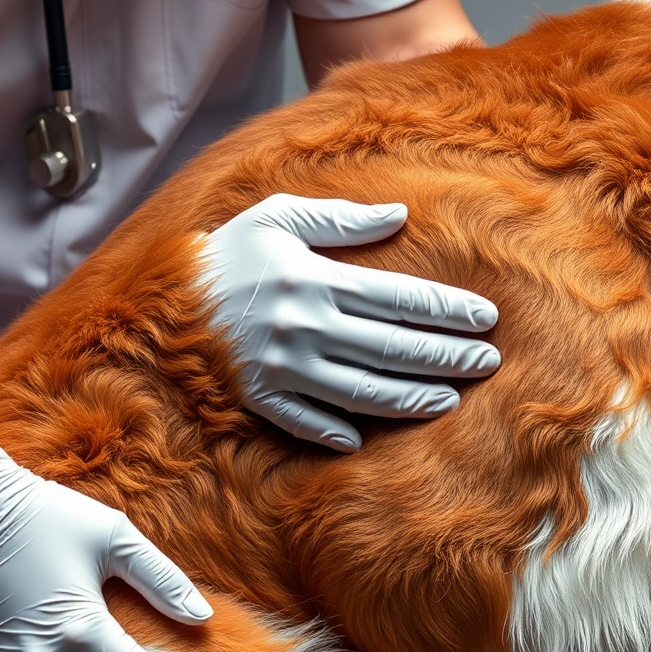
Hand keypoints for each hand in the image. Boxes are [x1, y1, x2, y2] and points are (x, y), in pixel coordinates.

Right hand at [199, 194, 500, 451]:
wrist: (162, 295)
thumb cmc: (230, 251)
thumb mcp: (279, 217)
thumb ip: (341, 218)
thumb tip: (400, 214)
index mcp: (315, 279)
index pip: (400, 298)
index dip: (448, 311)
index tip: (486, 319)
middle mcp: (304, 325)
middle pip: (393, 347)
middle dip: (447, 356)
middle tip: (488, 362)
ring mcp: (282, 367)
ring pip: (363, 391)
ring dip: (412, 398)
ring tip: (450, 398)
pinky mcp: (258, 397)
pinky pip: (307, 422)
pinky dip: (338, 432)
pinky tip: (367, 437)